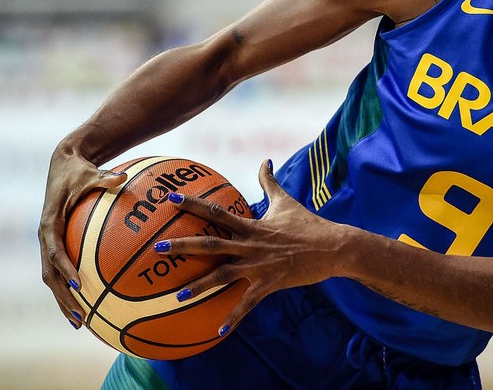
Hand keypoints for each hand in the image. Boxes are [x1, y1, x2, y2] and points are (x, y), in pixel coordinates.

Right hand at [39, 146, 126, 329]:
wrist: (62, 164)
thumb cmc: (78, 171)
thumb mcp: (90, 173)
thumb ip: (104, 178)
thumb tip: (122, 177)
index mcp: (49, 223)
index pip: (55, 251)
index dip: (66, 268)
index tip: (81, 283)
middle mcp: (45, 237)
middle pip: (50, 275)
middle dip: (63, 297)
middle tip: (80, 316)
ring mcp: (47, 243)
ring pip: (51, 279)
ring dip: (63, 301)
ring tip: (80, 322)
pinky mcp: (53, 245)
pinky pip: (59, 272)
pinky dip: (68, 289)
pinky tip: (84, 304)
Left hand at [156, 160, 342, 336]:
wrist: (333, 246)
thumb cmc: (308, 223)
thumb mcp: (286, 201)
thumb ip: (270, 182)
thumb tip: (265, 160)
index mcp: (252, 225)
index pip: (217, 212)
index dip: (193, 205)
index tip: (171, 200)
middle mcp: (250, 245)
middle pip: (211, 244)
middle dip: (184, 246)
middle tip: (159, 248)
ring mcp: (258, 266)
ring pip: (222, 276)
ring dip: (199, 286)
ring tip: (177, 295)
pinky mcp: (269, 284)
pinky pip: (247, 303)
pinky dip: (232, 318)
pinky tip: (217, 331)